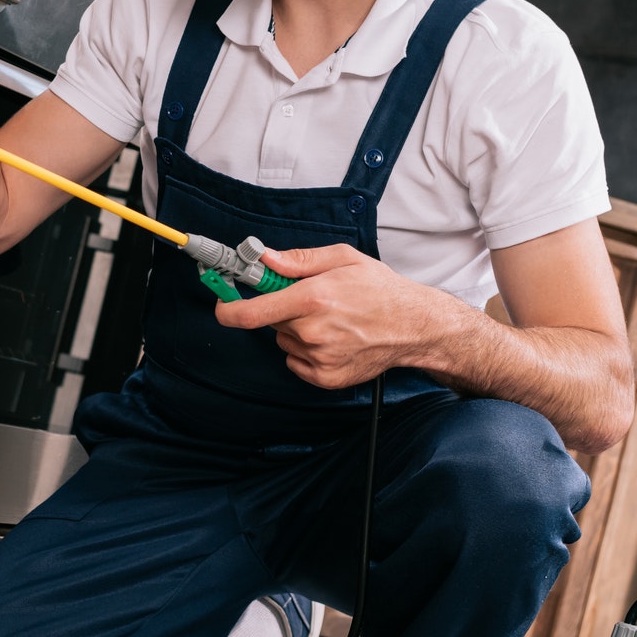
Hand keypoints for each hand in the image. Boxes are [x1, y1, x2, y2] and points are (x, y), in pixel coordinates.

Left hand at [213, 244, 462, 388]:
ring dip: (295, 330)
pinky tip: (333, 339)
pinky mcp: (326, 377)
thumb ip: (298, 260)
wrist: (415, 326)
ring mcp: (319, 358)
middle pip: (270, 322)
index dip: (227, 309)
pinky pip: (295, 361)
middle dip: (280, 309)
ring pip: (284, 341)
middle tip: (308, 300)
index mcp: (313, 298)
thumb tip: (264, 258)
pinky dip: (306, 351)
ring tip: (330, 320)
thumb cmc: (381, 290)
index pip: (251, 313)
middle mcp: (313, 331)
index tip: (221, 303)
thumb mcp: (343, 259)